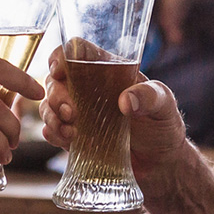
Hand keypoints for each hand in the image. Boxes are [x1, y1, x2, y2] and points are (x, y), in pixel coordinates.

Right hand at [39, 45, 188, 171]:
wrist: (160, 162)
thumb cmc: (163, 125)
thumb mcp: (164, 105)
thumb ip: (149, 96)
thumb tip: (125, 101)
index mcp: (107, 70)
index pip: (76, 51)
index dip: (61, 55)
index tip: (59, 70)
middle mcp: (88, 88)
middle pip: (55, 79)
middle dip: (56, 94)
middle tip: (71, 113)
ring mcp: (79, 113)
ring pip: (49, 105)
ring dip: (52, 117)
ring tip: (71, 132)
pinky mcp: (75, 136)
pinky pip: (52, 130)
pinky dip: (53, 134)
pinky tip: (66, 140)